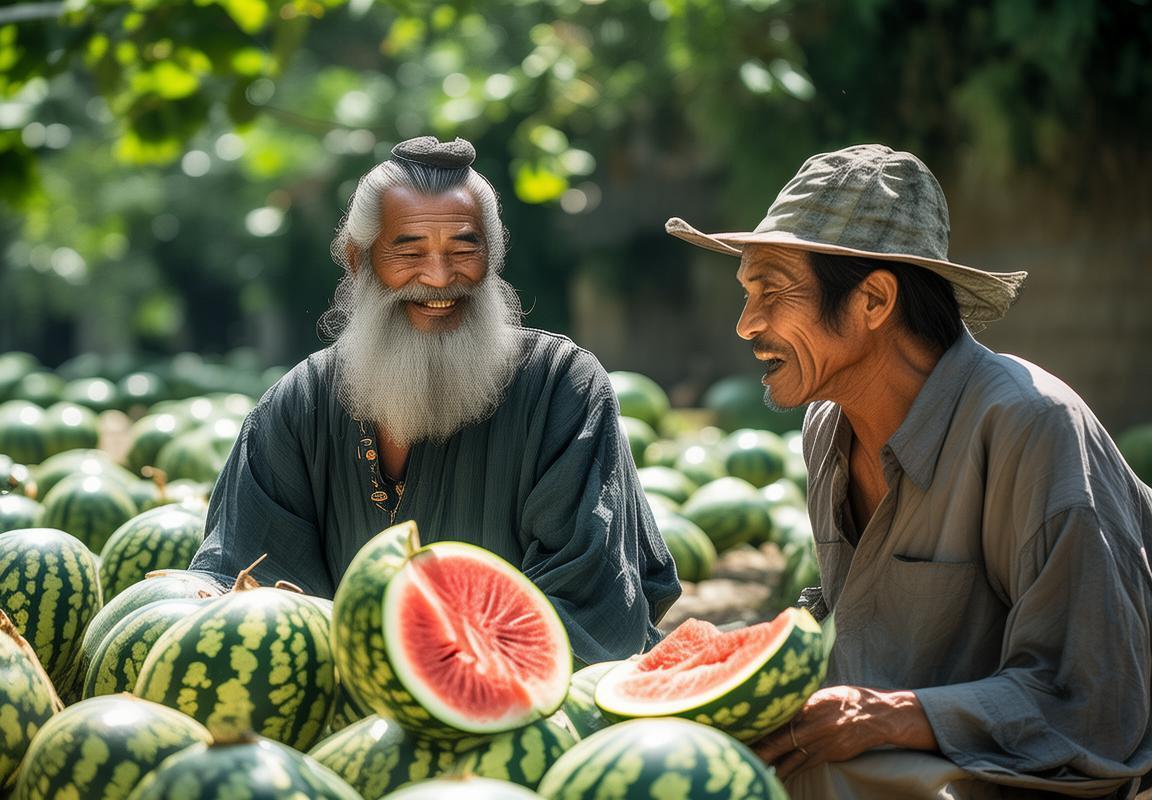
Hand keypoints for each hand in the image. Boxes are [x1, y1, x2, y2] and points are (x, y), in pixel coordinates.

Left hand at [753, 686, 936, 779]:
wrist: (879, 715)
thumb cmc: (847, 699)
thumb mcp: (821, 694)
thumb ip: (799, 703)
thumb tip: (776, 707)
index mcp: (808, 704)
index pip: (777, 716)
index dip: (758, 726)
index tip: (739, 730)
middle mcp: (813, 725)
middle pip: (778, 741)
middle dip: (758, 751)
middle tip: (738, 756)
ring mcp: (822, 743)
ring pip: (789, 759)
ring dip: (771, 766)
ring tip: (752, 770)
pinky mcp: (829, 756)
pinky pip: (803, 766)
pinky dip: (788, 772)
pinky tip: (775, 778)